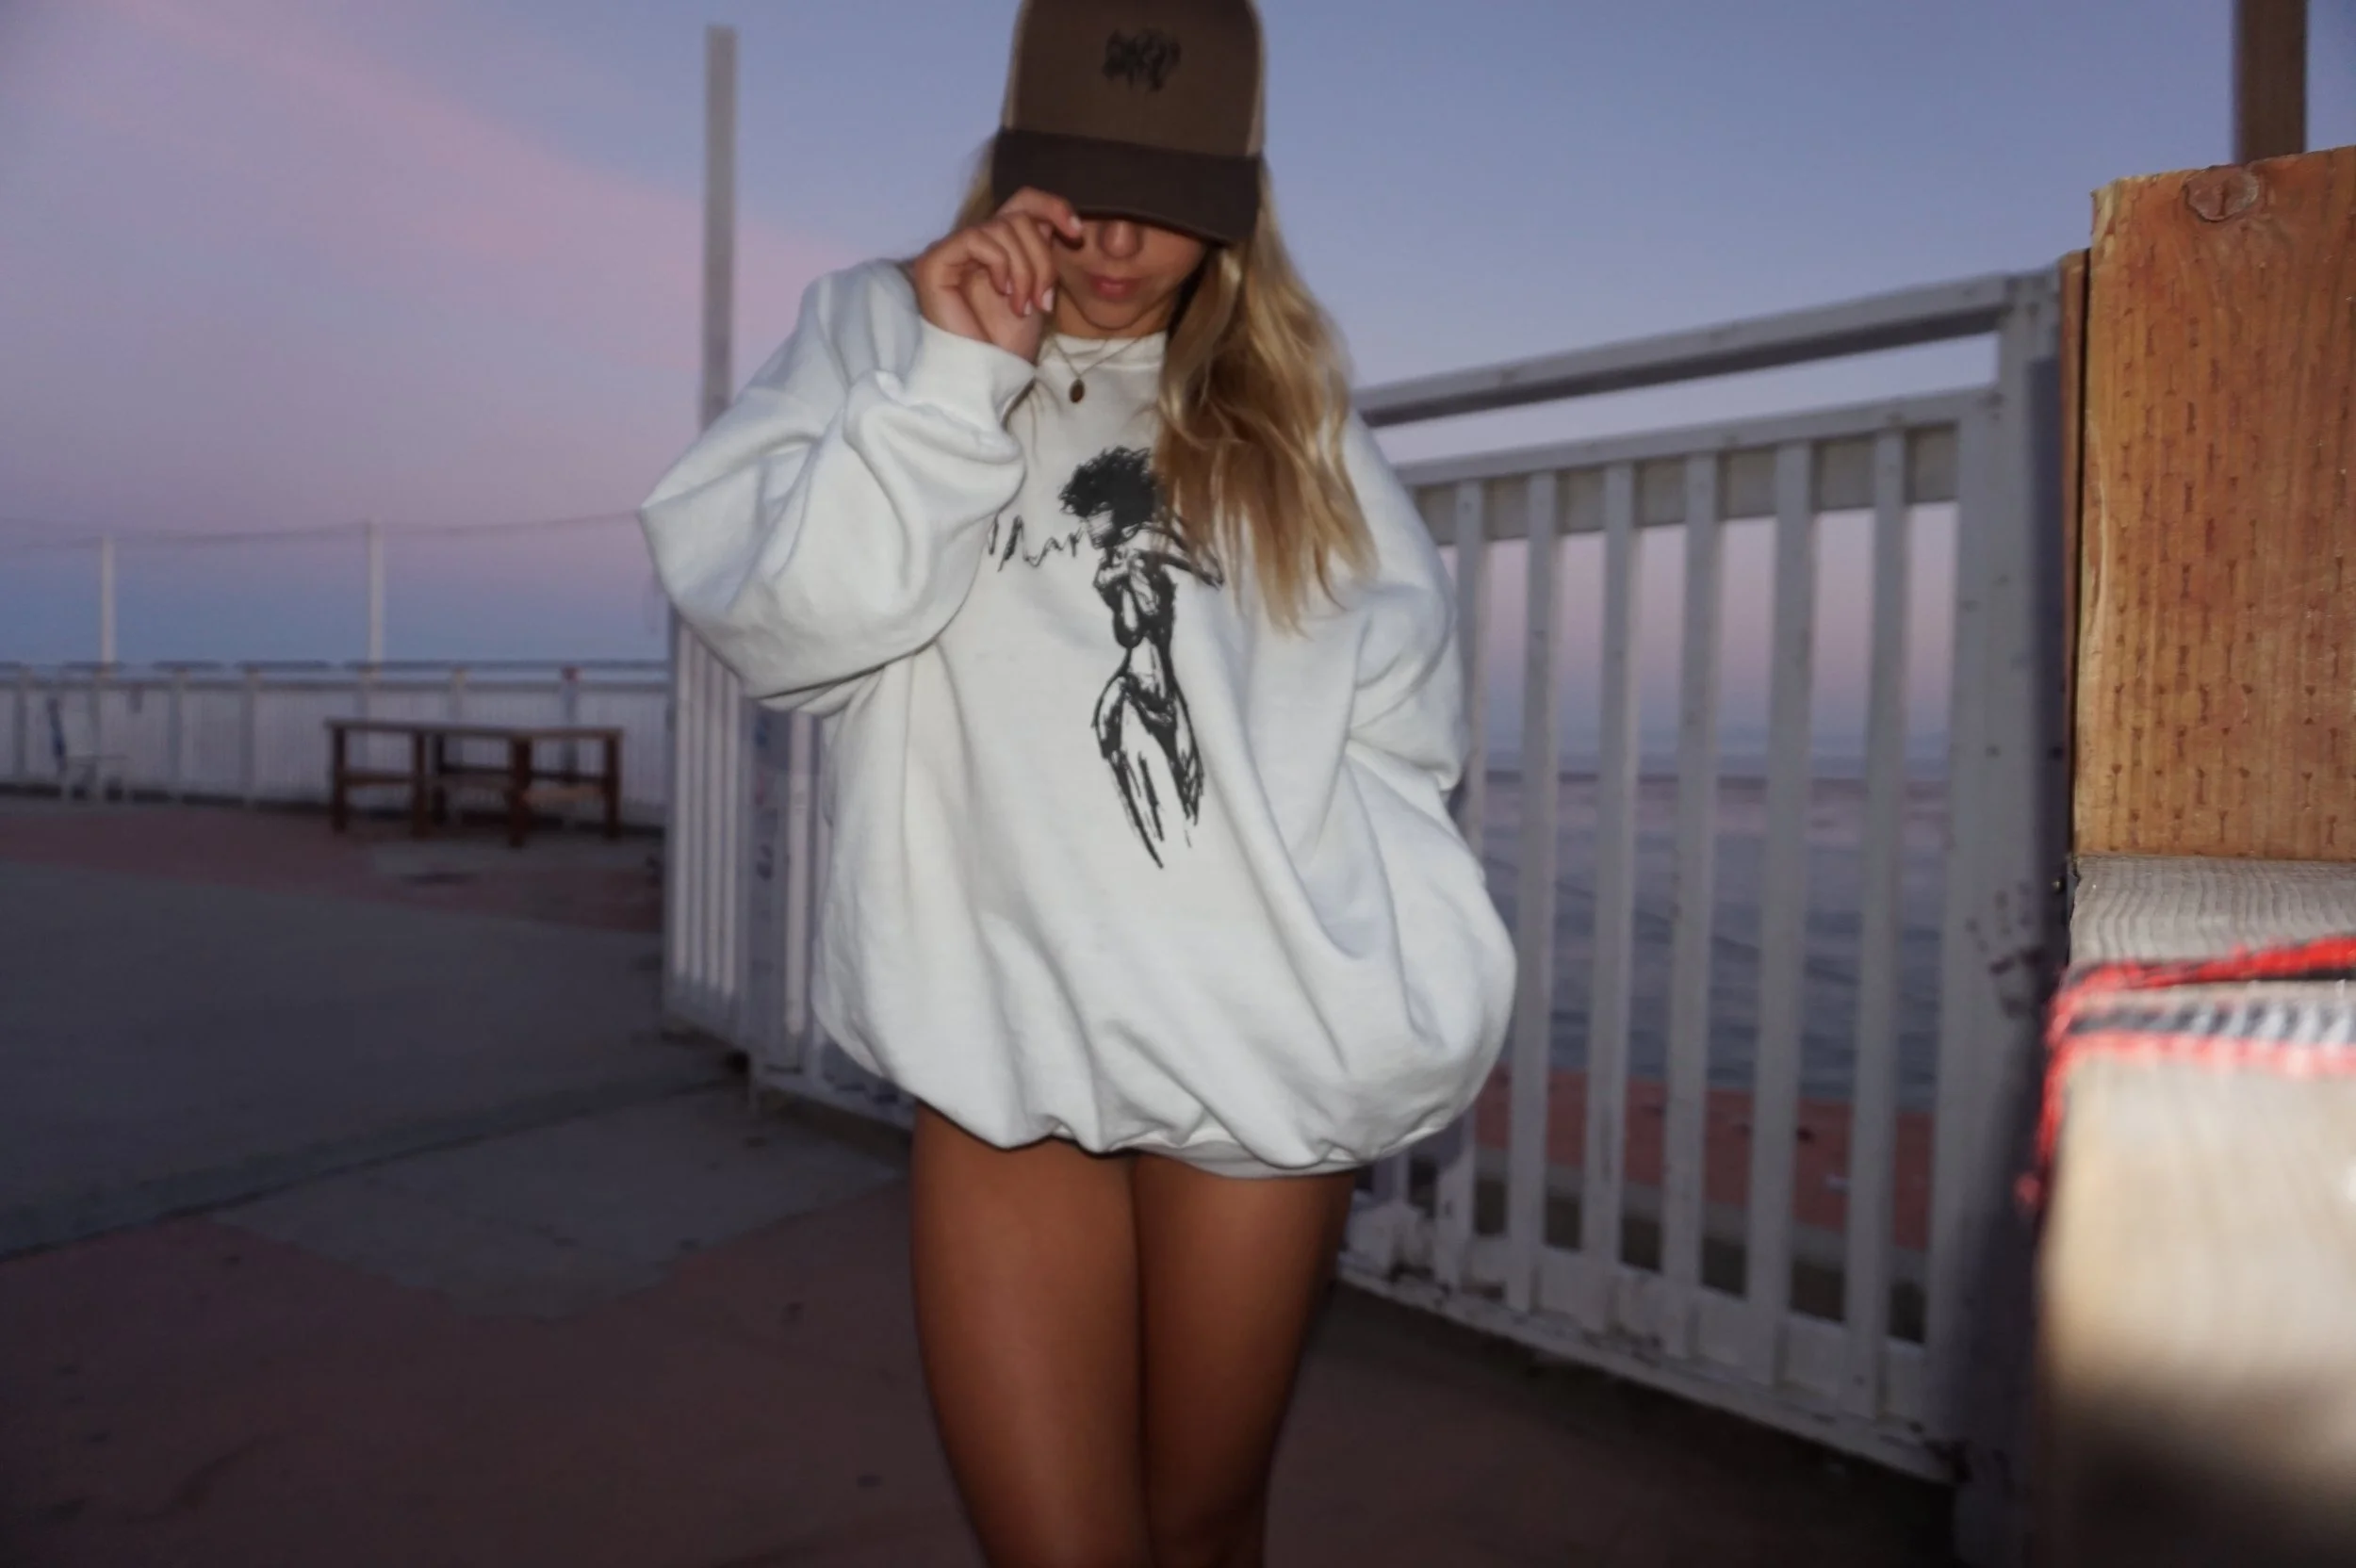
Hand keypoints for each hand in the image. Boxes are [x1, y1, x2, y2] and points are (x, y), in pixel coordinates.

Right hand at [910, 187, 1081, 361]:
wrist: (989, 373)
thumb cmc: (1010, 341)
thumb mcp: (1039, 288)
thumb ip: (1042, 250)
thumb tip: (1063, 218)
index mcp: (999, 246)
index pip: (1024, 201)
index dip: (1053, 206)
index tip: (1077, 233)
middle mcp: (974, 243)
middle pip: (1019, 217)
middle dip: (1042, 259)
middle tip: (1043, 301)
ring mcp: (952, 250)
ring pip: (1003, 227)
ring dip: (1025, 270)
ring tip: (1023, 307)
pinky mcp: (935, 261)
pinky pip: (977, 238)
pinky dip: (999, 264)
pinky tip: (1002, 293)